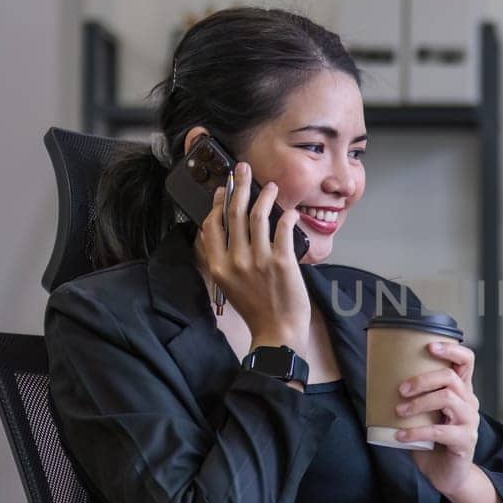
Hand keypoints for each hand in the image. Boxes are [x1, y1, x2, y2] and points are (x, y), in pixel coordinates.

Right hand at [194, 162, 309, 346]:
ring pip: (258, 216)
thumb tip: (221, 231)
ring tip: (270, 186)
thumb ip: (223, 258)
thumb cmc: (255, 308)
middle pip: (234, 213)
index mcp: (218, 265)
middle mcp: (235, 260)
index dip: (217, 203)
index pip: (211, 225)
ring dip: (264, 196)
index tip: (222, 190)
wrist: (277, 331)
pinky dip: (286, 216)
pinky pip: (283, 229)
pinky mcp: (282, 261)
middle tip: (243, 170)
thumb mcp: (228, 284)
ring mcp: (259, 260)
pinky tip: (290, 211)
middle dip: (239, 186)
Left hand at [394, 341, 480, 494]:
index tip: (429, 346)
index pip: (466, 361)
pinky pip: (440, 432)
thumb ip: (413, 399)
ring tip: (399, 411)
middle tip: (401, 390)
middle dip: (423, 380)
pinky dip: (416, 432)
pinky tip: (400, 436)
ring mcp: (469, 422)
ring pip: (448, 399)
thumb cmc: (432, 443)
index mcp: (461, 391)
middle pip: (450, 378)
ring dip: (419, 403)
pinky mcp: (465, 441)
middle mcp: (469, 402)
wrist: (447, 476)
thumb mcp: (423, 416)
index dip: (451, 349)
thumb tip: (377, 380)